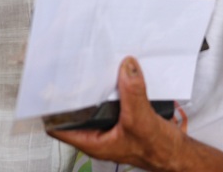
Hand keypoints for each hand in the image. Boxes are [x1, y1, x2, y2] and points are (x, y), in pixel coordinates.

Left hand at [49, 57, 179, 170]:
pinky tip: (114, 75)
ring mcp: (109, 125)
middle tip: (67, 72)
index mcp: (93, 142)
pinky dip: (111, 87)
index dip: (49, 110)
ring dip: (93, 88)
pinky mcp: (121, 117)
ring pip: (93, 104)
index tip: (46, 90)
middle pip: (75, 110)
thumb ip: (133, 93)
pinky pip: (110, 99)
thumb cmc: (158, 150)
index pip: (58, 127)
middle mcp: (97, 134)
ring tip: (88, 69)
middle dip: (72, 92)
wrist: (177, 153)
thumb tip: (127, 68)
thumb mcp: (142, 120)